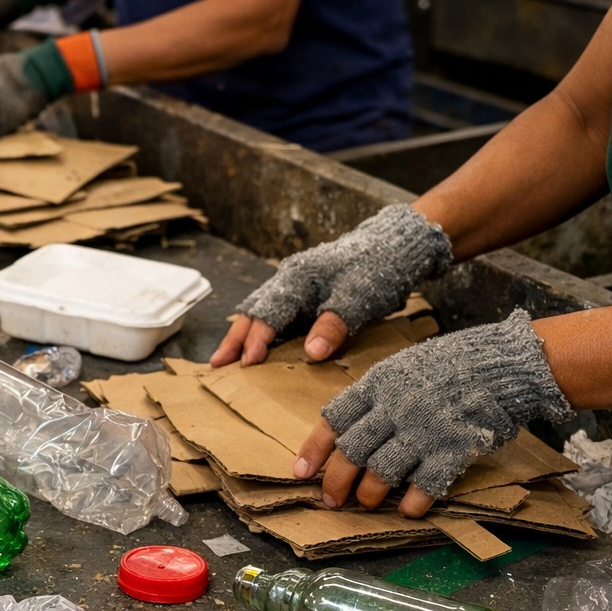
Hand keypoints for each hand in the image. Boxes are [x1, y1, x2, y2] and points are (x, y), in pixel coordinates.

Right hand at [210, 204, 452, 366]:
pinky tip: (258, 346)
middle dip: (234, 339)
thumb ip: (333, 326)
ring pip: (260, 311)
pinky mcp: (305, 293)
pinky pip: (275, 313)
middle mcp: (289, 279)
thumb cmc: (378, 268)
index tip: (247, 364)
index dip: (256, 340)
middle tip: (216, 364)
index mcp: (298, 278)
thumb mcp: (359, 298)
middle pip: (253, 311)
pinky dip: (261, 330)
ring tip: (227, 359)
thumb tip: (311, 354)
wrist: (396, 246)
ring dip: (244, 336)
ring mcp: (295, 285)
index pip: (268, 313)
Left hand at [291, 310, 571, 512]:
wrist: (506, 363)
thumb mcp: (404, 367)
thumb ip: (377, 396)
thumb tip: (351, 428)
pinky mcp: (453, 448)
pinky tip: (409, 510)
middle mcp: (395, 408)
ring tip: (368, 504)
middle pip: (351, 452)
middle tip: (332, 500)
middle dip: (336, 482)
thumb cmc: (454, 364)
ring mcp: (424, 429)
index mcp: (378, 384)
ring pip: (381, 472)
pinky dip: (413, 502)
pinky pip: (425, 484)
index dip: (315, 449)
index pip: (334, 419)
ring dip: (370, 495)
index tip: (301, 471)